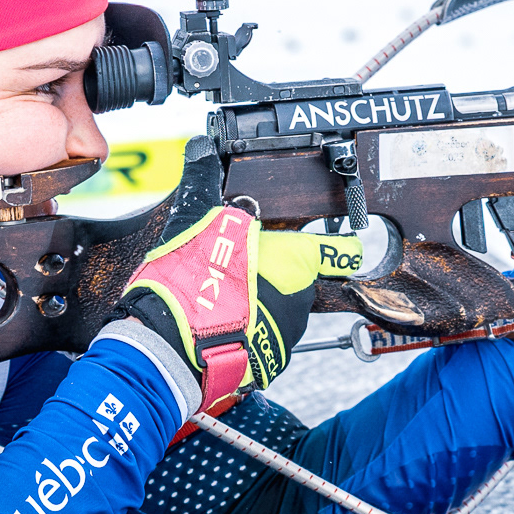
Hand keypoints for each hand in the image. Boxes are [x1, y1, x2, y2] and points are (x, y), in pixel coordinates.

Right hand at [120, 136, 361, 408]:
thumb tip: (201, 148)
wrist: (170, 344)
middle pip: (295, 281)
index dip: (336, 247)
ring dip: (256, 306)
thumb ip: (205, 180)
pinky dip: (243, 334)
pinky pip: (261, 341)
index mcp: (293, 260)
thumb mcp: (194, 216)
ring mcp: (285, 335)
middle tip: (233, 269)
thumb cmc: (189, 279)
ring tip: (217, 299)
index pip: (334, 250)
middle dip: (270, 275)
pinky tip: (215, 325)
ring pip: (278, 313)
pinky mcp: (268, 365)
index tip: (344, 245)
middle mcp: (299, 299)